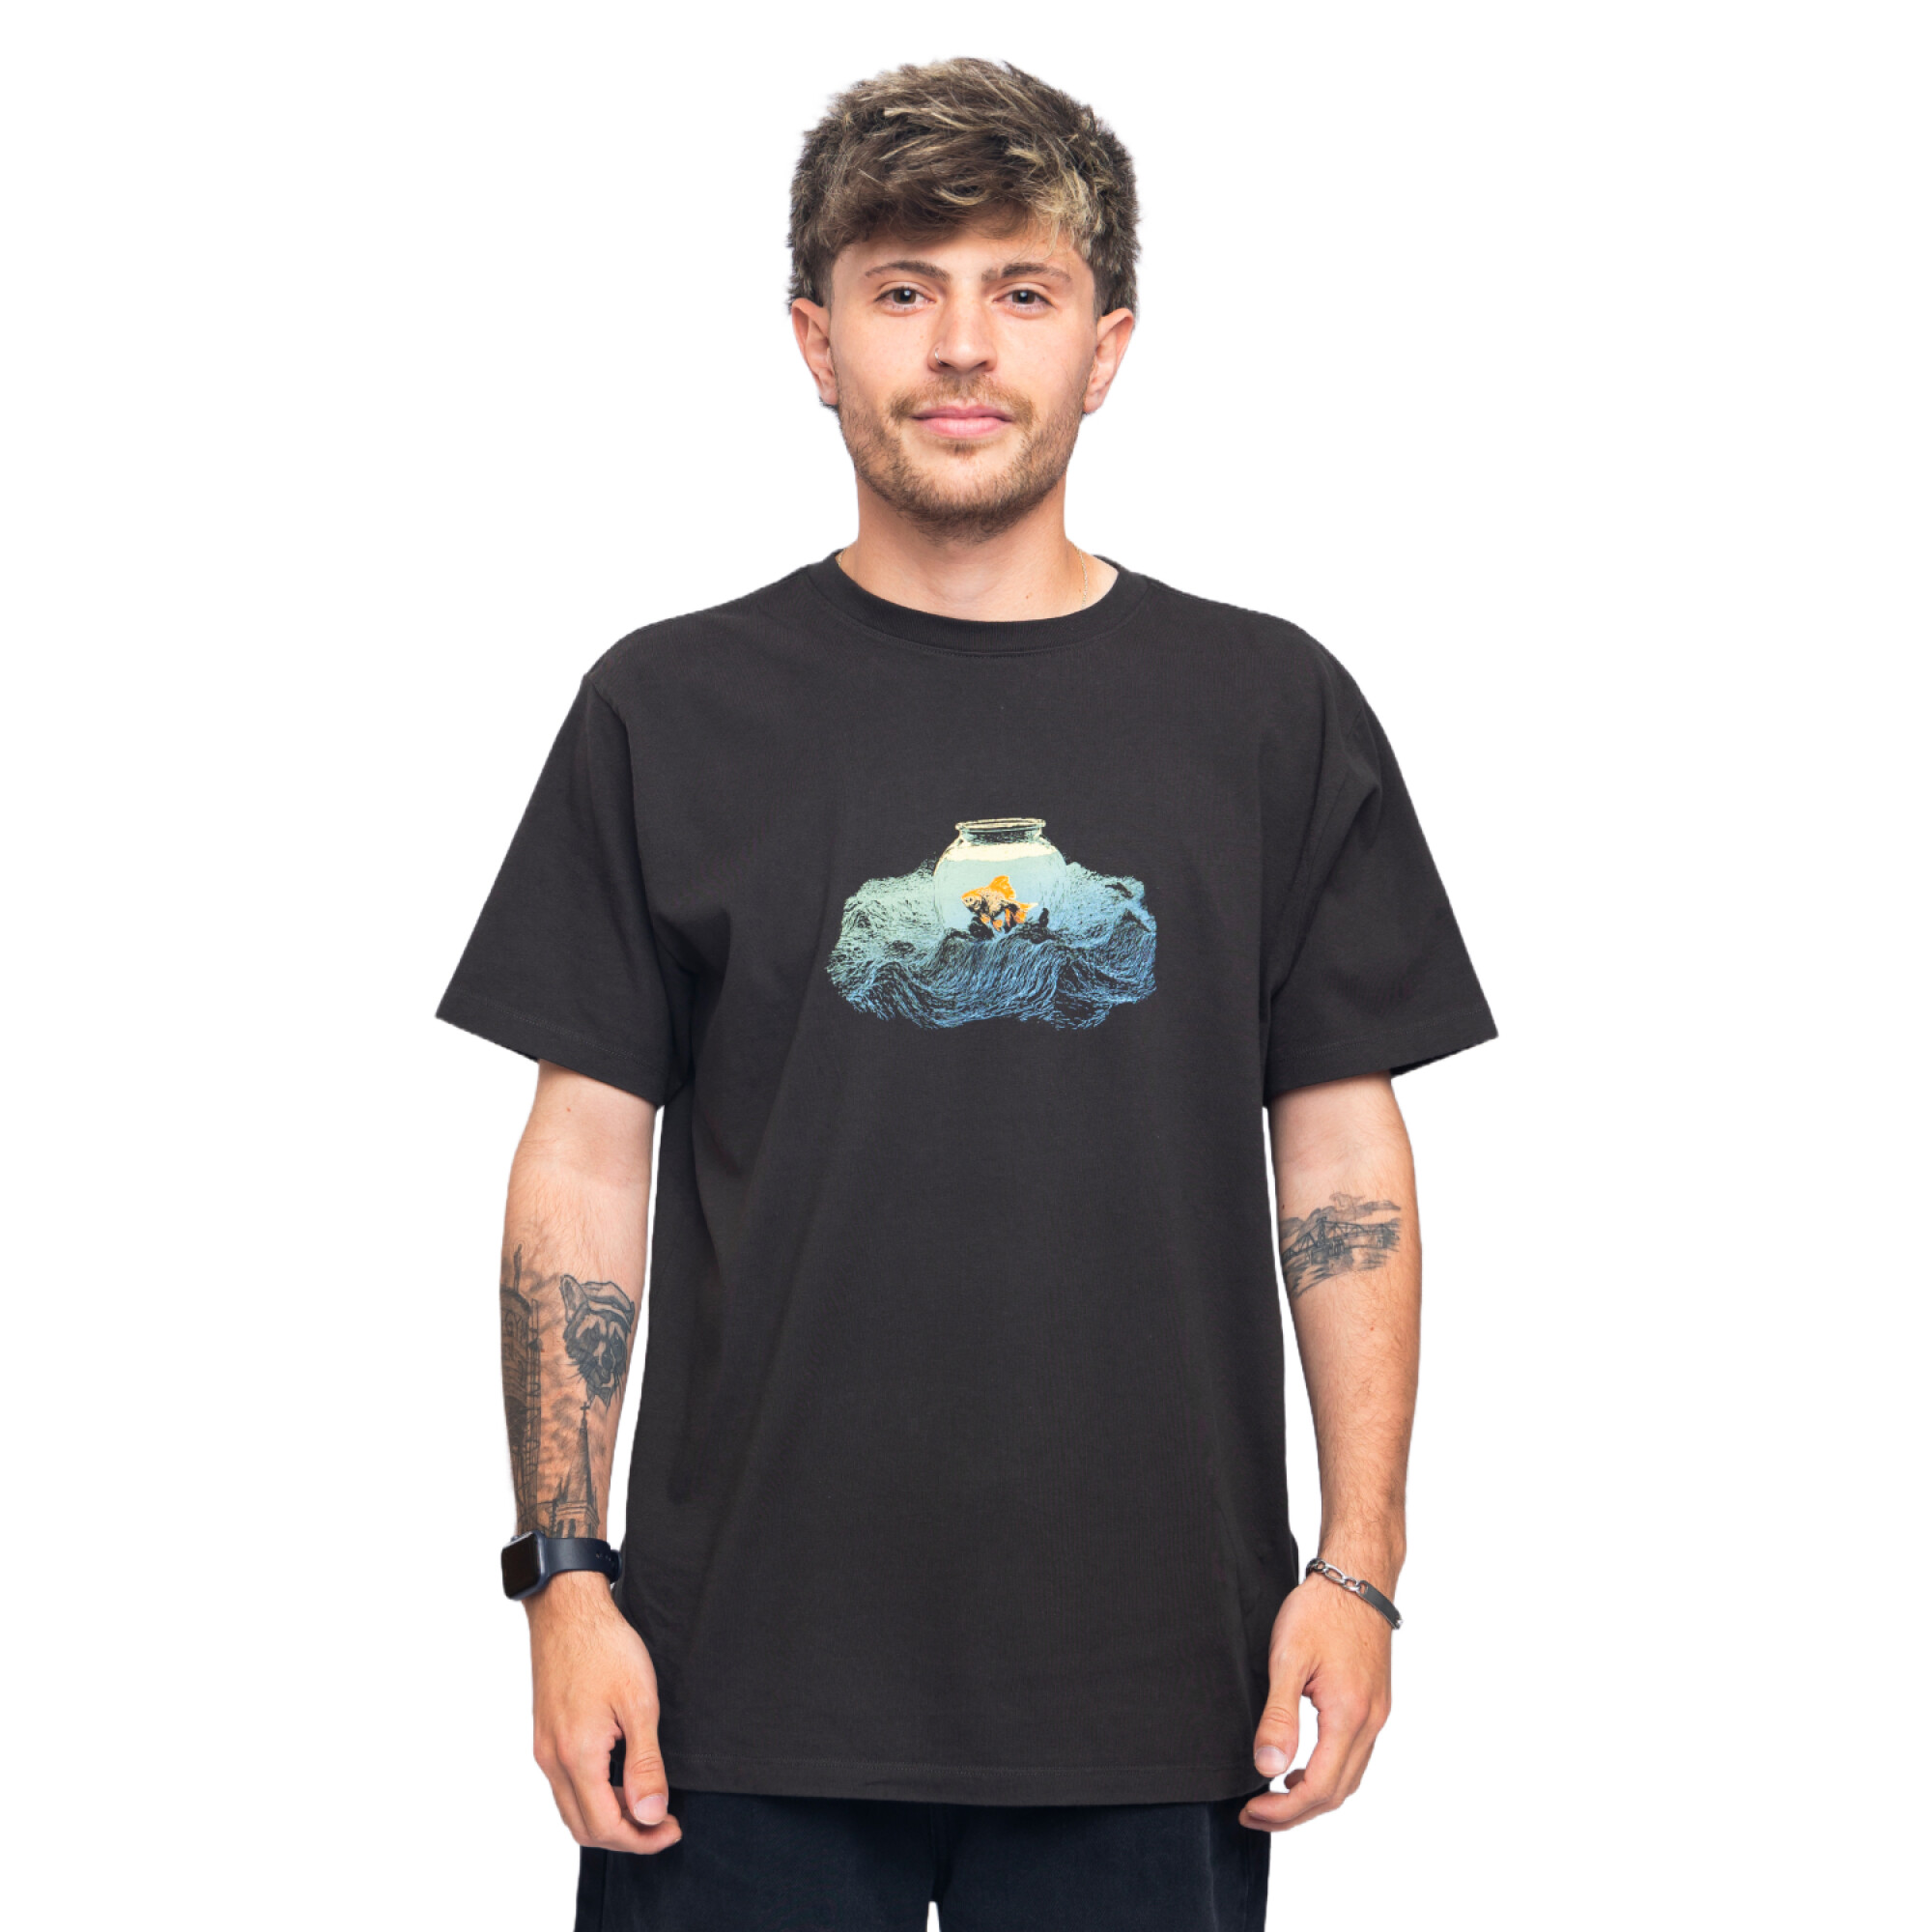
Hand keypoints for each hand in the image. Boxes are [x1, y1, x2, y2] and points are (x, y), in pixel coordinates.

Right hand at [527, 1571, 681, 1853]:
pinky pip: (564, 1787)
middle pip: (584, 1828)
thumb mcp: (639, 1703)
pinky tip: (619, 1779)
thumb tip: (652, 1815)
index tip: (672, 1829)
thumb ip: (645, 1765)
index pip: (605, 1826)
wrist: (568, 1609)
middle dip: (626, 1836)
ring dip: (608, 1817)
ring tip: (646, 1802)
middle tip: (663, 1823)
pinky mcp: (544, 1735)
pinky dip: (592, 1796)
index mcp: (576, 1756)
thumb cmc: (605, 1647)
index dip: (642, 1838)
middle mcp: (551, 1760)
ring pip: (571, 1810)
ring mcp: (543, 1749)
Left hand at [1239, 1574, 1392, 1831]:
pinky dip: (1328, 1774)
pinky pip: (1354, 1757)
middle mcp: (1371, 1723)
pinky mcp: (1375, 1705)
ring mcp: (1377, 1715)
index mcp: (1349, 1715)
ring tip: (1273, 1797)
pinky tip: (1301, 1767)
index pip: (1319, 1788)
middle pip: (1336, 1793)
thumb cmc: (1321, 1611)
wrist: (1359, 1578)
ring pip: (1349, 1779)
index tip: (1250, 1811)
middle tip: (1254, 1813)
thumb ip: (1279, 1715)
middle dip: (1295, 1812)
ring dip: (1312, 1797)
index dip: (1283, 1809)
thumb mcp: (1288, 1658)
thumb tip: (1267, 1767)